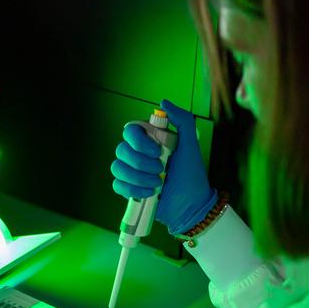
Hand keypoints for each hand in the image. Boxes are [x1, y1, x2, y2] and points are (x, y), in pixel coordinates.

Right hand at [111, 99, 217, 233]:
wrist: (190, 205)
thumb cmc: (191, 174)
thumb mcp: (191, 145)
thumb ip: (182, 121)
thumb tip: (163, 102)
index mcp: (149, 140)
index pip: (130, 130)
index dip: (139, 141)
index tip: (157, 151)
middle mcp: (137, 154)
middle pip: (121, 150)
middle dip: (141, 162)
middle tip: (161, 170)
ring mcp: (131, 172)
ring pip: (117, 168)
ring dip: (138, 177)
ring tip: (158, 184)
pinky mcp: (128, 189)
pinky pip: (118, 185)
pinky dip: (132, 189)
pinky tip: (149, 193)